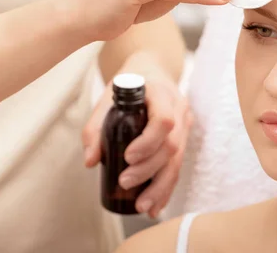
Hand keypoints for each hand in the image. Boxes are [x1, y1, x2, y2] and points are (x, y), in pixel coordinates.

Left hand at [82, 67, 192, 216]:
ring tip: (143, 206)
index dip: (148, 142)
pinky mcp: (184, 138)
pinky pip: (178, 165)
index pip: (165, 120)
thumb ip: (96, 127)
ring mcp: (185, 124)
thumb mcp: (107, 96)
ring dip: (161, 186)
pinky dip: (167, 187)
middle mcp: (179, 109)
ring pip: (178, 160)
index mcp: (162, 94)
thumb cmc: (130, 82)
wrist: (152, 70)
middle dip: (149, 169)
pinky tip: (156, 205)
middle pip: (171, 145)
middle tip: (124, 183)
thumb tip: (91, 161)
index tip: (127, 156)